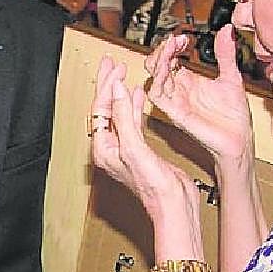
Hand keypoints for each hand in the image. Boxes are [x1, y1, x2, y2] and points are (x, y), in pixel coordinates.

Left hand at [89, 56, 196, 214]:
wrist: (173, 207)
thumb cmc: (153, 186)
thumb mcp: (135, 147)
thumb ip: (124, 117)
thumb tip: (115, 88)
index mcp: (103, 148)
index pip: (100, 109)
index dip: (105, 86)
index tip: (112, 67)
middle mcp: (110, 148)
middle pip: (105, 108)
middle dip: (108, 85)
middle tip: (112, 64)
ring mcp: (125, 149)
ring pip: (118, 113)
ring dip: (121, 93)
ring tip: (123, 74)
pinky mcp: (140, 150)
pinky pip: (132, 122)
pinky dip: (135, 106)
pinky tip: (139, 96)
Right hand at [146, 27, 253, 162]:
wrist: (240, 140)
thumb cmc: (234, 116)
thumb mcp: (231, 77)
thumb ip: (225, 55)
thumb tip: (225, 30)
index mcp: (189, 82)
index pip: (170, 59)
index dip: (172, 46)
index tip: (184, 38)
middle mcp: (179, 91)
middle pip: (157, 67)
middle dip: (162, 51)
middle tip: (175, 40)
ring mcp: (176, 102)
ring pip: (154, 79)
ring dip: (158, 62)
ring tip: (169, 48)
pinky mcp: (176, 114)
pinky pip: (157, 97)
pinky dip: (157, 82)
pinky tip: (166, 69)